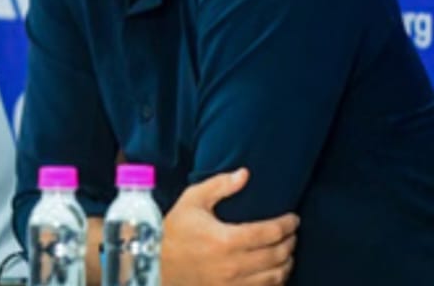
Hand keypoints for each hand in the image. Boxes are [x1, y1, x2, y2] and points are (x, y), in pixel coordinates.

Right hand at [161, 168, 298, 285]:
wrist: (156, 263)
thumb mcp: (193, 200)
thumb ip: (220, 185)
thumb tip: (245, 174)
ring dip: (287, 263)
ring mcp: (232, 285)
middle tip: (292, 233)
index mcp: (226, 239)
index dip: (287, 225)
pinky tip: (275, 271)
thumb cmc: (175, 229)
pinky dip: (276, 282)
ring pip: (275, 277)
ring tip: (287, 251)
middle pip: (277, 256)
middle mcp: (233, 265)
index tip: (293, 218)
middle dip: (290, 242)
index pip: (270, 233)